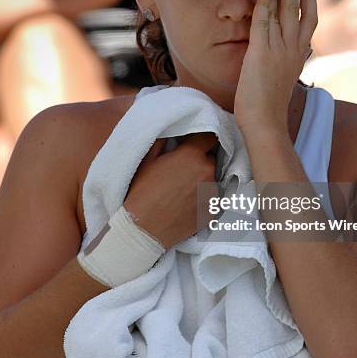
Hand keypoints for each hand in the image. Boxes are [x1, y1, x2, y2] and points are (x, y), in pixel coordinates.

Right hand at [123, 133, 217, 249]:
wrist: (144, 229)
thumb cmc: (141, 192)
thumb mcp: (147, 159)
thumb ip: (164, 139)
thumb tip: (173, 127)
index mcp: (192, 155)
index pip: (209, 137)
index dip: (201, 139)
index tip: (195, 143)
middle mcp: (207, 171)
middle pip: (210, 158)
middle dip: (200, 160)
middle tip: (184, 170)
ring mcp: (213, 191)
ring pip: (212, 178)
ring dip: (203, 179)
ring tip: (184, 189)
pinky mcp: (214, 210)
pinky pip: (212, 196)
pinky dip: (204, 196)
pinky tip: (188, 202)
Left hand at [234, 0, 316, 133]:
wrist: (266, 124)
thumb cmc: (270, 103)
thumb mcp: (285, 74)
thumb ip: (292, 56)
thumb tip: (302, 47)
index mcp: (299, 51)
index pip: (309, 14)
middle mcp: (294, 47)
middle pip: (303, 3)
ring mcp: (280, 49)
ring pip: (287, 7)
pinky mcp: (262, 53)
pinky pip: (265, 21)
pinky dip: (266, 1)